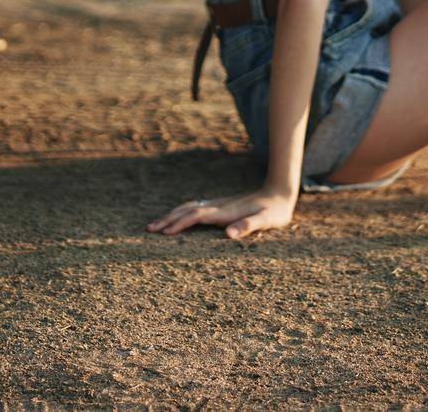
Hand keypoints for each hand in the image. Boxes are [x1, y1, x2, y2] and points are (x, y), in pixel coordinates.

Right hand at [146, 188, 296, 239]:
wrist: (279, 193)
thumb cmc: (274, 212)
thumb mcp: (266, 221)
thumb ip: (248, 226)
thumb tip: (228, 234)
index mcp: (224, 212)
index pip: (196, 217)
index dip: (179, 223)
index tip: (163, 233)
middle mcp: (217, 206)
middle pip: (186, 210)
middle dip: (167, 219)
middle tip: (148, 229)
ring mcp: (217, 204)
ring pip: (188, 207)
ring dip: (170, 215)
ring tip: (154, 225)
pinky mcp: (220, 205)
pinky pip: (194, 208)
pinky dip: (180, 212)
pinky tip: (176, 217)